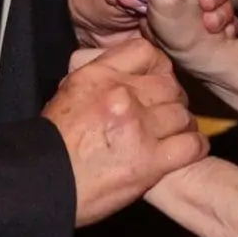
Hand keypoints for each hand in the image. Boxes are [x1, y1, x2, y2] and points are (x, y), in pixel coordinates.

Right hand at [43, 39, 205, 226]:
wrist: (42, 183)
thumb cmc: (52, 144)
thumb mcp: (69, 92)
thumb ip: (99, 75)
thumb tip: (123, 69)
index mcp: (99, 75)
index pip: (146, 52)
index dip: (159, 66)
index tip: (159, 80)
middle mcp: (122, 95)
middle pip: (170, 85)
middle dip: (173, 99)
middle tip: (168, 113)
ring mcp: (139, 128)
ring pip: (183, 115)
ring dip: (182, 125)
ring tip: (176, 134)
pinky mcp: (150, 162)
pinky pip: (191, 146)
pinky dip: (194, 147)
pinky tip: (188, 150)